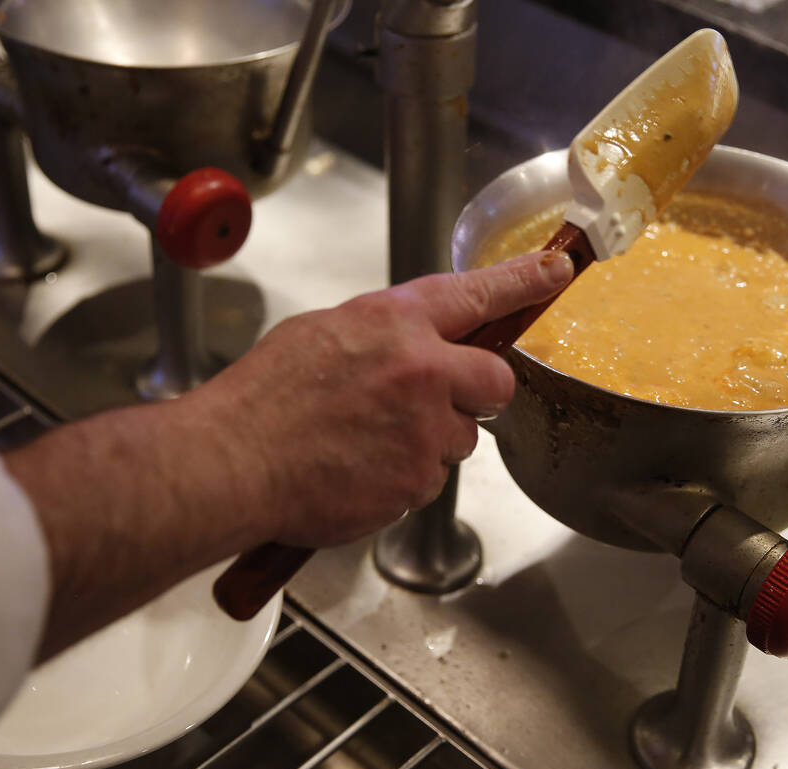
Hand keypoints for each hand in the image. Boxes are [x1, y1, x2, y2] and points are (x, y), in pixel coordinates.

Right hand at [185, 250, 572, 547]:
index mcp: (394, 322)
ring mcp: (426, 428)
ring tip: (367, 444)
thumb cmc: (263, 401)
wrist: (232, 463)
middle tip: (436, 404)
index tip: (555, 270)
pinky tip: (359, 471)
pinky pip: (431, 480)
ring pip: (460, 437)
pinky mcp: (419, 481)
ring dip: (429, 442)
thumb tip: (407, 346)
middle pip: (495, 381)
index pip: (476, 293)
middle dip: (475, 395)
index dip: (522, 281)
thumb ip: (381, 337)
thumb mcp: (320, 335)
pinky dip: (403, 480)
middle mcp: (423, 370)